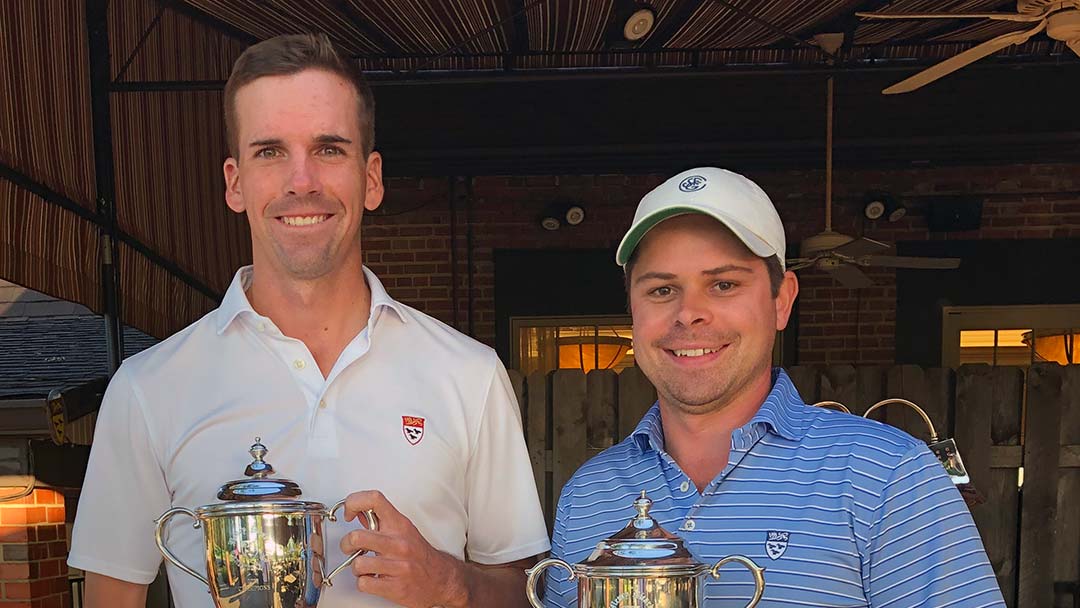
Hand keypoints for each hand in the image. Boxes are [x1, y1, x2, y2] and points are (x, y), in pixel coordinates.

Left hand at [339, 490, 467, 607]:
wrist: (441, 579)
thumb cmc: (420, 555)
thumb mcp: (404, 530)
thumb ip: (381, 521)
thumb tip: (359, 511)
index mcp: (400, 525)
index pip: (374, 500)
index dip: (354, 502)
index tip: (348, 513)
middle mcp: (398, 543)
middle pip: (357, 536)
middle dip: (346, 544)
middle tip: (350, 547)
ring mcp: (397, 565)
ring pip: (357, 564)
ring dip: (356, 568)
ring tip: (365, 567)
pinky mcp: (395, 587)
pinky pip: (364, 583)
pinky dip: (364, 583)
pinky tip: (372, 579)